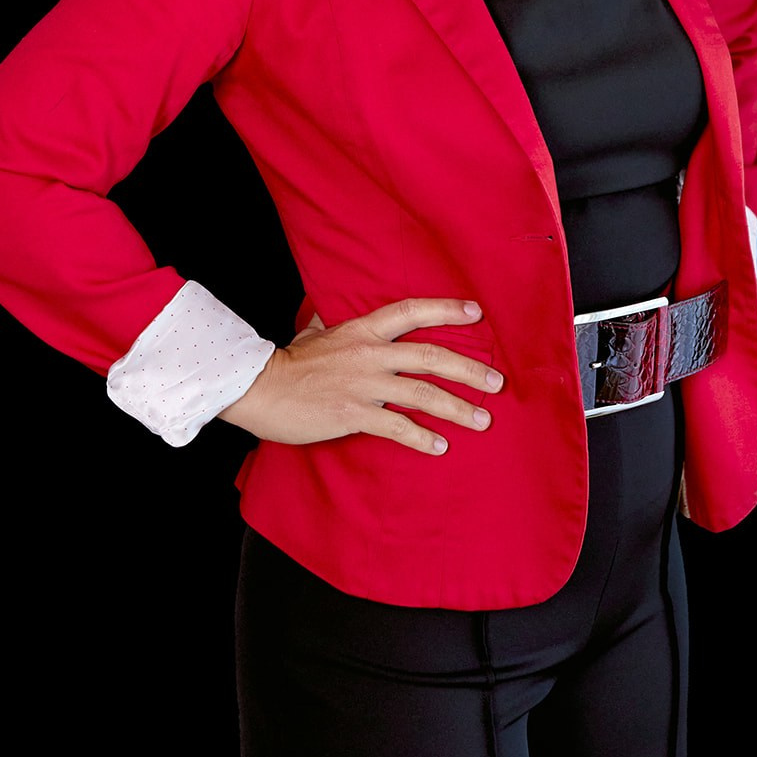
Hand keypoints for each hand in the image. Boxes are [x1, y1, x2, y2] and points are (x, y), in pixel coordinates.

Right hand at [218, 298, 503, 454]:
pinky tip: (440, 446)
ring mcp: (364, 385)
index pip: (411, 312)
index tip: (476, 312)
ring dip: (457, 408)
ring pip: (422, 394)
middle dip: (469, 369)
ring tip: (482, 420)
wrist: (260, 388)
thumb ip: (331, 322)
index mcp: (362, 330)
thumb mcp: (313, 331)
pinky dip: (421, 437)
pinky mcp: (354, 414)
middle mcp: (370, 354)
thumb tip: (333, 312)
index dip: (445, 310)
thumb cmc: (287, 362)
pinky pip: (396, 427)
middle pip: (431, 356)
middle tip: (497, 381)